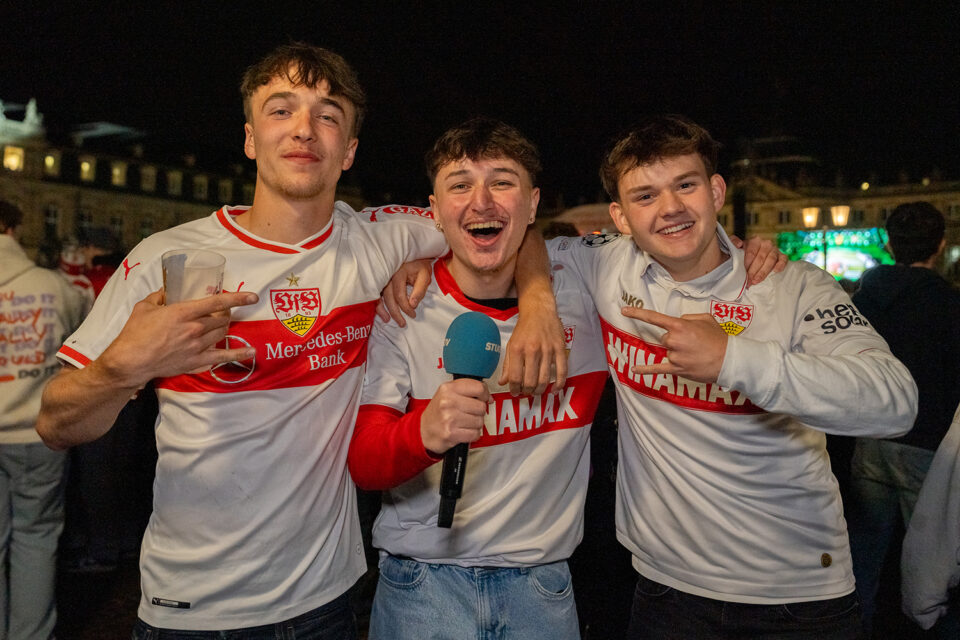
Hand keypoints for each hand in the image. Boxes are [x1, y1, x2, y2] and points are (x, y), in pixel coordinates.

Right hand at [97, 289, 257, 387]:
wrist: (131, 361)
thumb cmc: (135, 333)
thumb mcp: (144, 307)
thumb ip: (159, 296)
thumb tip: (166, 291)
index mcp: (184, 312)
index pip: (217, 302)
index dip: (238, 298)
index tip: (253, 296)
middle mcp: (195, 328)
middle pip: (222, 318)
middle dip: (225, 312)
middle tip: (222, 310)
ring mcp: (198, 346)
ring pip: (223, 333)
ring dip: (226, 327)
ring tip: (223, 323)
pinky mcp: (197, 361)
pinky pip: (223, 357)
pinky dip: (239, 354)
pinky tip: (251, 352)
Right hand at [377, 259, 432, 325]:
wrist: (413, 255)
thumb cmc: (419, 265)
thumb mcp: (424, 275)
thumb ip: (419, 290)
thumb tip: (412, 305)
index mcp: (398, 273)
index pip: (399, 294)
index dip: (405, 307)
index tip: (413, 314)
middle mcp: (387, 275)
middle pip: (388, 297)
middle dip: (395, 312)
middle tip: (402, 323)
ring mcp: (382, 277)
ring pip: (379, 295)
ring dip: (382, 309)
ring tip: (387, 320)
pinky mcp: (380, 280)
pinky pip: (376, 293)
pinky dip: (377, 303)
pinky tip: (381, 313)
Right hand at [420, 378, 490, 453]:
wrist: (422, 430)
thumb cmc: (437, 412)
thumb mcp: (447, 393)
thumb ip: (467, 390)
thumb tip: (489, 397)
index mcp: (448, 388)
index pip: (479, 387)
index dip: (485, 394)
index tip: (482, 398)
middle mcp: (448, 402)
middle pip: (481, 406)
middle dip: (478, 412)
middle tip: (469, 413)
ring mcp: (449, 418)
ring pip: (479, 421)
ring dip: (475, 424)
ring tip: (464, 422)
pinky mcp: (451, 434)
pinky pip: (475, 434)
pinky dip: (472, 434)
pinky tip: (464, 431)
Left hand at [499, 303, 567, 396]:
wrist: (539, 310)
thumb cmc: (524, 328)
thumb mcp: (511, 344)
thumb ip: (507, 365)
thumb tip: (502, 382)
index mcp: (517, 349)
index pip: (515, 377)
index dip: (514, 389)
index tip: (515, 392)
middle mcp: (532, 350)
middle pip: (530, 381)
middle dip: (527, 391)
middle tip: (526, 392)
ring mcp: (548, 350)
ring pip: (545, 379)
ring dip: (540, 390)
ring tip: (536, 391)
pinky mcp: (560, 349)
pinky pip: (562, 371)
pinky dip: (559, 384)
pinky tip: (554, 390)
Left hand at [621, 306, 727, 382]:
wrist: (729, 360)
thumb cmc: (719, 338)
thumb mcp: (706, 319)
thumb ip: (689, 317)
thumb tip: (679, 321)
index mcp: (680, 326)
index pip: (654, 318)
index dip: (638, 313)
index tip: (624, 310)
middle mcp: (674, 340)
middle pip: (664, 338)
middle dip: (676, 339)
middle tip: (693, 343)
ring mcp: (674, 356)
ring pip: (667, 351)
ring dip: (678, 352)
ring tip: (696, 354)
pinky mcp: (677, 369)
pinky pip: (657, 369)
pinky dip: (645, 370)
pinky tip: (634, 370)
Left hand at [732, 235, 786, 286]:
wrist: (750, 257)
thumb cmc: (742, 253)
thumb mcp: (734, 246)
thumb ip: (733, 242)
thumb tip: (739, 244)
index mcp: (754, 240)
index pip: (751, 252)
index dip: (747, 263)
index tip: (742, 272)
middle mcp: (766, 244)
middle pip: (760, 258)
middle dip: (754, 271)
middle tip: (748, 281)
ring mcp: (774, 250)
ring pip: (771, 260)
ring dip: (763, 272)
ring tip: (756, 281)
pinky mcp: (781, 256)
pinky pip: (783, 260)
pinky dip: (780, 265)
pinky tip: (776, 271)